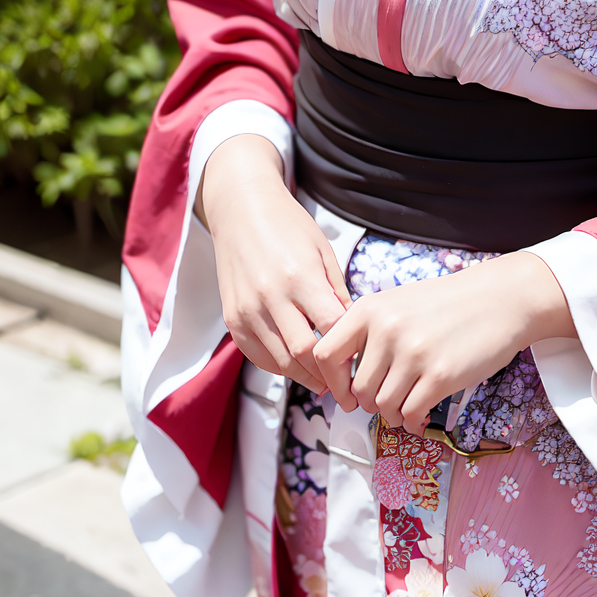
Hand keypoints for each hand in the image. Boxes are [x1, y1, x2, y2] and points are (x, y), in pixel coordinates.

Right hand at [198, 134, 348, 391]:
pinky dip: (280, 367)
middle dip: (329, 374)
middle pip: (305, 353)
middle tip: (348, 386)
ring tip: (327, 383)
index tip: (364, 364)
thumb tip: (354, 332)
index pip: (330, 330)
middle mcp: (270, 296)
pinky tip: (298, 367)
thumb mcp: (323, 251)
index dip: (349, 353)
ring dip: (306, 376)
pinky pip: (258, 356)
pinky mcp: (232, 319)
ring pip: (280, 362)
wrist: (240, 210)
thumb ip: (337, 293)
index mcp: (299, 277)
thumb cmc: (289, 226)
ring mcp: (247, 310)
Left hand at [312, 250, 575, 434]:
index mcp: (371, 308)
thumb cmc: (449, 303)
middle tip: (389, 398)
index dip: (331, 381)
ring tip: (408, 406)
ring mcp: (413, 353)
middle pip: (358, 389)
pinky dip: (412, 422)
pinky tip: (422, 414)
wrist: (500, 299)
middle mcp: (387, 329)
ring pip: (382, 406)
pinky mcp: (439, 376)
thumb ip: (369, 330)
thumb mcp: (399, 303)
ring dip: (393, 414)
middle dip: (370, 403)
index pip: (325, 354)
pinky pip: (409, 414)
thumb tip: (343, 374)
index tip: (346, 392)